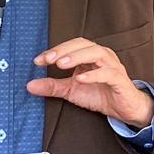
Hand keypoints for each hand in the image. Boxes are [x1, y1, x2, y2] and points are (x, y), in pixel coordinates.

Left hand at [27, 37, 153, 126]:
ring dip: (77, 57)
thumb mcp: (71, 91)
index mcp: (89, 55)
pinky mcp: (119, 79)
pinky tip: (80, 78)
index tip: (38, 60)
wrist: (124, 109)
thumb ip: (52, 86)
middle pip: (83, 45)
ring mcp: (112, 66)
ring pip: (96, 53)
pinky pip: (107, 73)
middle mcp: (102, 56)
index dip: (55, 50)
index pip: (71, 46)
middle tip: (48, 59)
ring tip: (61, 64)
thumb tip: (29, 85)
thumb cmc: (100, 94)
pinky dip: (93, 74)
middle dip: (64, 50)